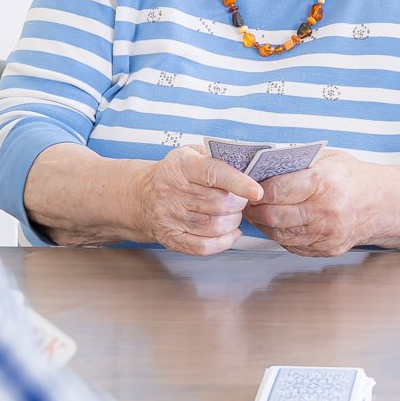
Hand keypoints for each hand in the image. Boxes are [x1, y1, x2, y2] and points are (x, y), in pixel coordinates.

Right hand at [134, 146, 259, 255]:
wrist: (142, 195)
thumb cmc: (177, 173)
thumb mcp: (192, 154)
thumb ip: (218, 156)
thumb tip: (250, 166)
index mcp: (180, 165)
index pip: (213, 173)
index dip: (238, 183)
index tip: (257, 191)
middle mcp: (171, 191)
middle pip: (218, 203)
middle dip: (239, 204)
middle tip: (241, 200)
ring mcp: (169, 216)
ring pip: (214, 226)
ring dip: (233, 222)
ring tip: (233, 214)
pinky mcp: (170, 237)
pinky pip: (204, 247)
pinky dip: (224, 242)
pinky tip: (230, 232)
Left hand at [245, 150, 383, 257]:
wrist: (383, 203)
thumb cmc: (351, 177)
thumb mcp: (328, 159)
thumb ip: (297, 163)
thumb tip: (261, 167)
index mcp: (324, 182)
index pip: (277, 190)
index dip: (256, 190)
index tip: (247, 187)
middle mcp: (326, 210)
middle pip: (274, 215)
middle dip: (254, 210)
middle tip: (245, 203)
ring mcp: (327, 233)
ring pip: (280, 234)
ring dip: (263, 225)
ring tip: (257, 214)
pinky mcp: (328, 249)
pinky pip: (293, 245)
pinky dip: (280, 235)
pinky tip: (276, 224)